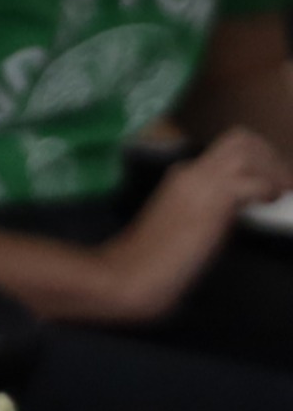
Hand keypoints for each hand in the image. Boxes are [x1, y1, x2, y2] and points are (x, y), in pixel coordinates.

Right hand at [93, 128, 290, 321]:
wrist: (132, 272)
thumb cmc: (153, 258)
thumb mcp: (184, 221)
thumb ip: (208, 207)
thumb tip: (238, 206)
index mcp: (183, 176)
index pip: (227, 148)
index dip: (256, 159)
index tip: (271, 179)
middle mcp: (192, 171)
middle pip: (241, 139)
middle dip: (270, 156)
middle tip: (282, 182)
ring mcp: (201, 182)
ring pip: (248, 150)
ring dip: (273, 168)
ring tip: (282, 190)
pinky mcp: (213, 199)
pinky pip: (252, 180)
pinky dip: (269, 187)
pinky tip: (272, 201)